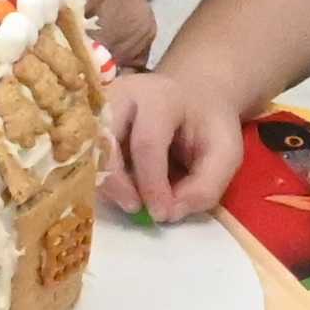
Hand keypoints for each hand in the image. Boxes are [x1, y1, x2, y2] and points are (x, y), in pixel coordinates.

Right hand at [100, 67, 244, 222]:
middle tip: (134, 208)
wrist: (191, 96)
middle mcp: (121, 95)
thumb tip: (168, 214)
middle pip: (102, 140)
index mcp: (159, 97)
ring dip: (105, 182)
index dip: (151, 184)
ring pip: (86, 148)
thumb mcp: (225, 153)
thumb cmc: (207, 125)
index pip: (146, 142)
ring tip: (131, 199)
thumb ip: (206, 185)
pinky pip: (83, 155)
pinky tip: (123, 188)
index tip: (162, 214)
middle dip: (115, 181)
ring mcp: (99, 107)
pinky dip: (100, 178)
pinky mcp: (88, 121)